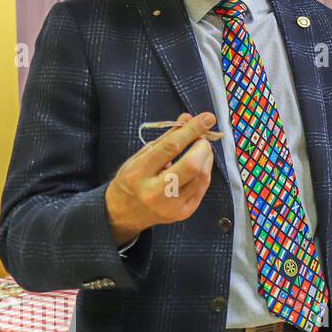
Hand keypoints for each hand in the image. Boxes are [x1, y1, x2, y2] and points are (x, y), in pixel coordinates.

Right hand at [104, 111, 216, 244]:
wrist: (123, 213)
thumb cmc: (132, 179)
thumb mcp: (140, 156)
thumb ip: (166, 138)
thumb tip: (188, 118)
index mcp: (138, 174)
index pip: (170, 147)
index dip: (192, 130)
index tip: (207, 118)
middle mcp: (154, 193)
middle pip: (191, 166)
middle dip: (203, 147)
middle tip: (202, 139)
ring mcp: (171, 206)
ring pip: (202, 176)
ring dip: (206, 158)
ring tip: (200, 151)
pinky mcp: (184, 213)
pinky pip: (203, 187)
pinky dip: (205, 172)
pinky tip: (199, 166)